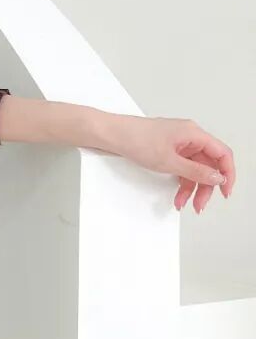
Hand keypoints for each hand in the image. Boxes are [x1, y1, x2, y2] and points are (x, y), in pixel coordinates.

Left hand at [105, 114, 235, 213]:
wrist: (110, 134)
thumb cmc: (135, 138)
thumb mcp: (169, 161)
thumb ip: (195, 171)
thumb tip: (217, 178)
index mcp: (194, 133)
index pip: (222, 154)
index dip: (227, 174)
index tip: (225, 191)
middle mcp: (189, 136)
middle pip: (208, 165)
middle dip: (206, 186)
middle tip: (200, 204)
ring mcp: (178, 143)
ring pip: (195, 169)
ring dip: (192, 188)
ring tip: (184, 204)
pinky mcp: (168, 149)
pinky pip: (182, 168)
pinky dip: (181, 182)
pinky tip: (177, 196)